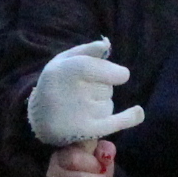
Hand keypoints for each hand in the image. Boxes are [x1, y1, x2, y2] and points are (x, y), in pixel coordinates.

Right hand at [27, 37, 142, 145]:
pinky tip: (138, 112)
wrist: (39, 120)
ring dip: (101, 103)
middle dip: (100, 87)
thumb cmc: (55, 85)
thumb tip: (106, 45)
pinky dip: (129, 118)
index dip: (112, 71)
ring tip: (80, 107)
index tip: (122, 75)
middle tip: (80, 93)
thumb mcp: (61, 61)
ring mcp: (80, 114)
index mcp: (63, 73)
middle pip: (106, 87)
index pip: (93, 68)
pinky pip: (115, 123)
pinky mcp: (87, 131)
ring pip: (108, 102)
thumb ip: (85, 51)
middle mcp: (71, 94)